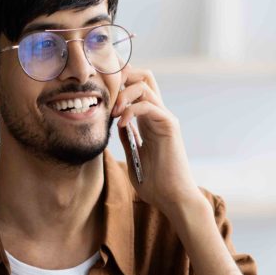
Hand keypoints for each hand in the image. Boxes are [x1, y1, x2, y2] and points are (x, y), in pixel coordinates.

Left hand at [112, 66, 202, 215]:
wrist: (173, 198)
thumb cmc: (155, 183)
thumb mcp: (134, 156)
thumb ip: (127, 139)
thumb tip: (116, 123)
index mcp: (149, 120)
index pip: (137, 86)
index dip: (119, 83)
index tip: (102, 94)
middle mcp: (158, 114)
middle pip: (144, 75)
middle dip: (122, 78)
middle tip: (107, 96)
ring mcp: (165, 117)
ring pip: (145, 84)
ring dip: (123, 94)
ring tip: (113, 112)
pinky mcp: (169, 125)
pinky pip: (148, 104)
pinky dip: (131, 110)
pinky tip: (121, 123)